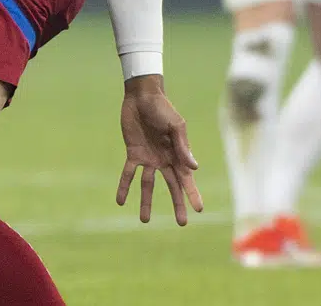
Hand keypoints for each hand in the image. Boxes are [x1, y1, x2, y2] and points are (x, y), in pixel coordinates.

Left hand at [116, 76, 202, 224]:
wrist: (142, 96)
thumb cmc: (163, 109)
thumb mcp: (176, 125)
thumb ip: (182, 146)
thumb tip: (194, 168)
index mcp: (178, 154)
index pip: (187, 178)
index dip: (192, 194)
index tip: (199, 209)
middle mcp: (164, 160)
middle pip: (171, 186)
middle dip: (177, 204)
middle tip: (181, 223)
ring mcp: (149, 158)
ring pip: (148, 185)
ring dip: (146, 202)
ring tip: (145, 221)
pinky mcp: (133, 153)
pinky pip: (128, 173)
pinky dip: (124, 187)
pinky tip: (120, 202)